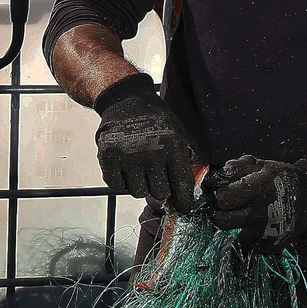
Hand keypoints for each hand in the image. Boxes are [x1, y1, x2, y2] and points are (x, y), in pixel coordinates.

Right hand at [93, 75, 198, 210]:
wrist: (126, 100)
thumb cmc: (156, 120)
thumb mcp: (180, 133)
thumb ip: (190, 159)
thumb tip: (199, 188)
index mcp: (173, 145)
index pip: (181, 185)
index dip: (184, 201)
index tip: (184, 208)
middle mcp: (151, 151)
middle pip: (159, 193)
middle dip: (160, 188)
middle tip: (156, 175)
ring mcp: (127, 154)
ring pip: (137, 192)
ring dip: (140, 184)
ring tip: (139, 167)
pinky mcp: (108, 156)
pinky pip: (117, 186)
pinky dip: (121, 181)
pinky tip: (125, 167)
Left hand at [201, 155, 306, 255]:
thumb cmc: (280, 179)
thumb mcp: (261, 165)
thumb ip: (235, 168)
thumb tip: (212, 177)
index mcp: (257, 190)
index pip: (222, 198)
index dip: (216, 192)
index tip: (218, 189)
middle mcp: (261, 213)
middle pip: (222, 220)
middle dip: (220, 211)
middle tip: (227, 204)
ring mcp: (266, 232)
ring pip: (233, 232)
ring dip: (234, 223)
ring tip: (243, 212)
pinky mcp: (271, 245)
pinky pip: (249, 242)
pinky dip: (249, 233)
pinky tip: (256, 223)